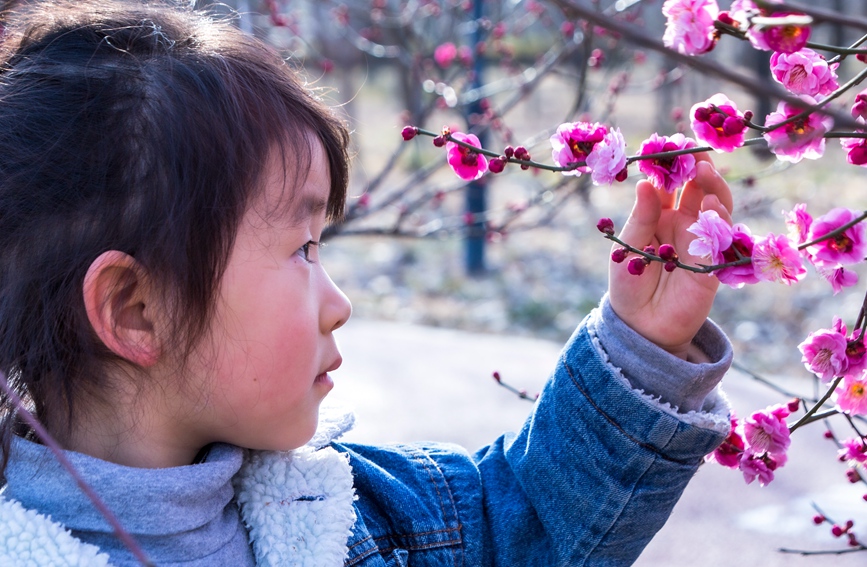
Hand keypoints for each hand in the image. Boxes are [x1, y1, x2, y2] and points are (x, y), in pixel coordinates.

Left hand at [608, 154, 732, 359]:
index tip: (670, 144)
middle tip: (694, 151)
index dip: (671, 164)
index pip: (669, 183)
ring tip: (704, 171)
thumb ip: (640, 218)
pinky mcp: (713, 262)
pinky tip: (710, 206)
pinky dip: (718, 220)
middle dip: (698, 168)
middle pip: (698, 188)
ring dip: (712, 188)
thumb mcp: (627, 247)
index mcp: (659, 215)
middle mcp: (683, 224)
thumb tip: (646, 184)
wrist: (640, 326)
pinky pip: (721, 237)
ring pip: (716, 207)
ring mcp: (701, 241)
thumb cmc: (628, 283)